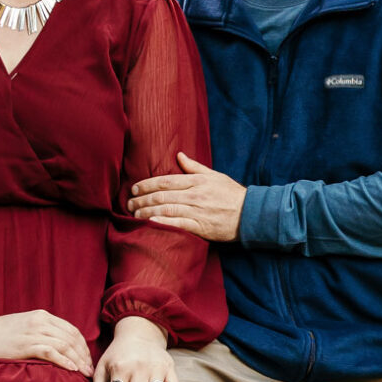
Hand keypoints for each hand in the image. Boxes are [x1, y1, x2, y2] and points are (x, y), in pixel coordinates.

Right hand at [0, 301, 93, 374]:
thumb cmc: (0, 333)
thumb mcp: (26, 326)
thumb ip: (43, 332)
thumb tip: (62, 347)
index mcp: (42, 316)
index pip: (71, 330)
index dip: (83, 346)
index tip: (87, 359)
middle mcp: (40, 322)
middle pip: (72, 338)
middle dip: (84, 355)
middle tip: (90, 370)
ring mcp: (33, 333)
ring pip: (64, 345)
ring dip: (78, 360)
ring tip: (85, 373)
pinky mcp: (25, 345)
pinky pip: (50, 352)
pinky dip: (64, 360)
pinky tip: (71, 370)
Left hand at [129, 152, 245, 241]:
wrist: (251, 214)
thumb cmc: (232, 195)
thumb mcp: (215, 176)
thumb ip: (195, 167)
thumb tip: (179, 155)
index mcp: (197, 181)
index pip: (166, 181)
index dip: (147, 184)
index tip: (135, 189)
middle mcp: (195, 194)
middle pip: (162, 196)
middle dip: (142, 200)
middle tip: (129, 204)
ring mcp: (198, 210)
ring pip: (166, 209)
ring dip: (147, 212)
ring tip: (134, 215)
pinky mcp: (201, 226)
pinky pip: (178, 224)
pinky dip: (162, 223)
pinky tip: (149, 224)